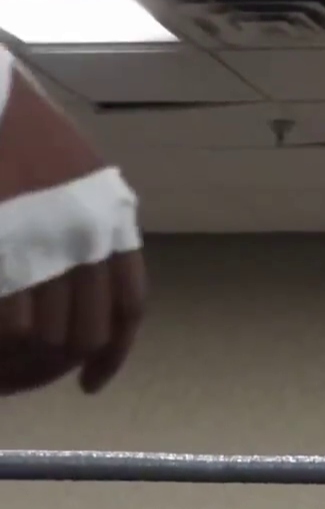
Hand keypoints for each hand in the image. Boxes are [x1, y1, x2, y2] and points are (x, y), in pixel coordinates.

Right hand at [0, 65, 144, 395]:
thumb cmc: (13, 126)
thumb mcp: (72, 172)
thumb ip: (87, 221)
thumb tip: (89, 277)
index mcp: (111, 217)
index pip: (128, 305)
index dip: (112, 353)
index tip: (90, 382)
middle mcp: (88, 235)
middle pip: (87, 331)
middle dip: (55, 365)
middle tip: (23, 378)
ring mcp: (44, 244)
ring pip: (48, 336)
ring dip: (21, 362)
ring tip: (1, 367)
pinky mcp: (4, 253)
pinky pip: (11, 326)